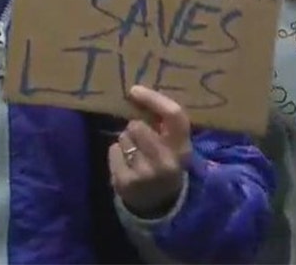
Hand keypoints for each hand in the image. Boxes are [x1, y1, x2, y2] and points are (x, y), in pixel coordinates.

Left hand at [108, 86, 192, 217]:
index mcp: (183, 148)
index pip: (174, 115)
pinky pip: (112, 151)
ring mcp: (145, 174)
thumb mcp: (175, 145)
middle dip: (135, 127)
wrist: (160, 204)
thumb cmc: (166, 163)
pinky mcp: (124, 182)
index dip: (153, 99)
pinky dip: (116, 154)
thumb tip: (138, 92)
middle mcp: (166, 162)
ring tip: (136, 154)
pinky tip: (127, 165)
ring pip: (123, 137)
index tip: (135, 90)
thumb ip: (165, 123)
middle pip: (137, 125)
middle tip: (141, 138)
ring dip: (126, 141)